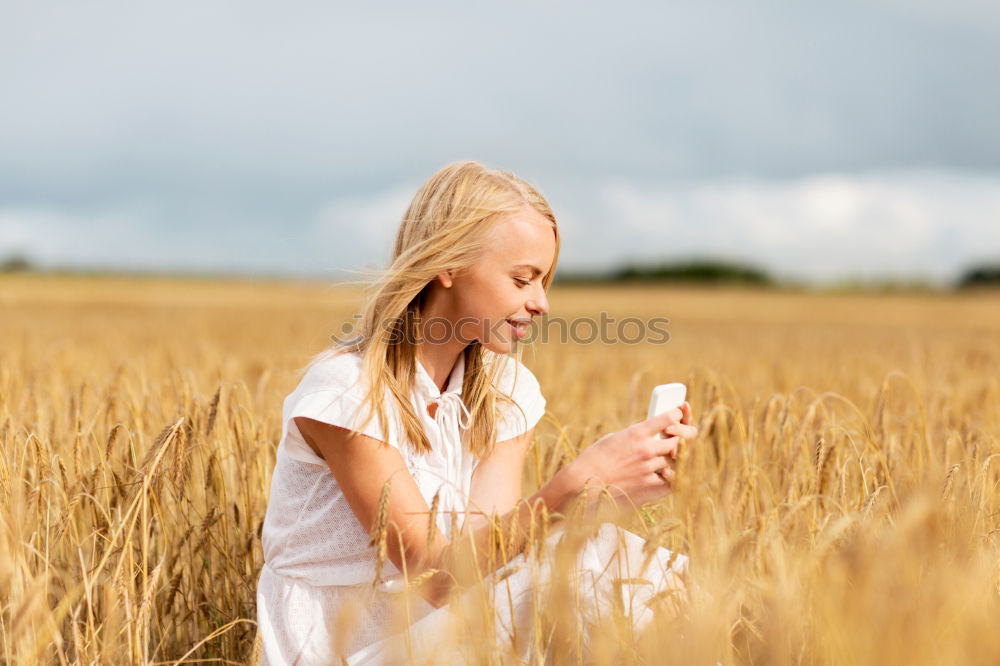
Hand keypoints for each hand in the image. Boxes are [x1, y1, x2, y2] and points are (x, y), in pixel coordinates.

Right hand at [565, 401, 697, 508]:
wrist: (583, 482)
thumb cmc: (594, 458)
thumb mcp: (613, 438)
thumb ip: (634, 436)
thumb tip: (647, 436)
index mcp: (636, 432)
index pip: (668, 418)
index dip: (678, 414)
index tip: (679, 413)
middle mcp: (646, 449)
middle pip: (679, 439)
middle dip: (684, 436)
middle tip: (683, 434)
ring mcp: (648, 468)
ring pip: (676, 459)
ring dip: (677, 456)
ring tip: (675, 454)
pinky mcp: (648, 484)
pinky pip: (670, 478)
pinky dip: (672, 474)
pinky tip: (670, 471)